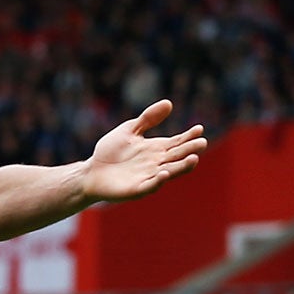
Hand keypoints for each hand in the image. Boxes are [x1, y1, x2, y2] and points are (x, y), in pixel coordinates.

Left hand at [79, 101, 207, 203]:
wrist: (91, 172)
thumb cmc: (110, 151)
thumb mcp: (130, 130)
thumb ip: (148, 118)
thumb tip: (169, 103)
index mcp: (156, 149)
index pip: (177, 142)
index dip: (189, 136)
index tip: (199, 128)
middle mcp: (156, 163)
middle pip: (177, 156)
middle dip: (190, 150)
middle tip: (202, 143)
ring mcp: (148, 177)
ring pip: (170, 172)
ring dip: (181, 167)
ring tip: (193, 159)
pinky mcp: (137, 189)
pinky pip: (151, 185)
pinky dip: (159, 180)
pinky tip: (165, 173)